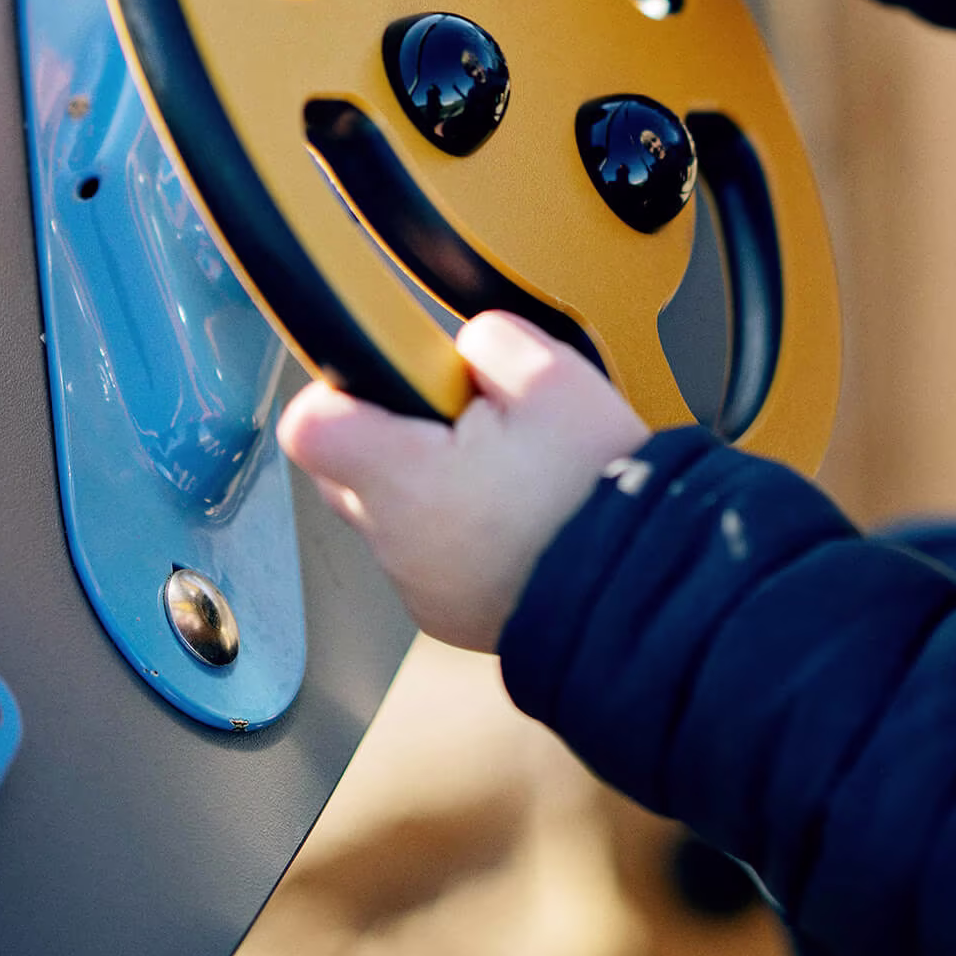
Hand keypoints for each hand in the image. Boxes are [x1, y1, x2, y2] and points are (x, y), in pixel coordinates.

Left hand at [277, 312, 647, 652]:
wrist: (646, 591)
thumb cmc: (598, 493)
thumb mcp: (554, 377)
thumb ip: (490, 341)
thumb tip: (468, 347)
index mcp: (405, 479)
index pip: (308, 425)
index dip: (339, 390)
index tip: (386, 378)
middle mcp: (396, 541)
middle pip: (348, 469)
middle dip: (395, 433)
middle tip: (467, 423)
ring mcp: (420, 586)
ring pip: (393, 514)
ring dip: (432, 486)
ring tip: (508, 473)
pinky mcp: (450, 614)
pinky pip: (432, 557)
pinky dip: (460, 533)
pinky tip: (518, 519)